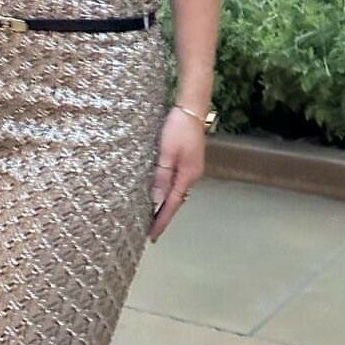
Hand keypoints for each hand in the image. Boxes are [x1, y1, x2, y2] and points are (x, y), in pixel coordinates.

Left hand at [148, 105, 205, 242]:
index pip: (172, 204)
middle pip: (177, 200)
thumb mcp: (166, 152)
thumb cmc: (178, 128)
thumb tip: (157, 200)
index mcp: (187, 175)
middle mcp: (193, 174)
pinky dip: (170, 191)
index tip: (153, 236)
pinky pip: (179, 182)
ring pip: (178, 192)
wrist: (192, 109)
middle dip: (164, 215)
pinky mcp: (190, 161)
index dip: (162, 220)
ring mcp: (193, 167)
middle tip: (151, 230)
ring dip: (167, 204)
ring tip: (154, 215)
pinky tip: (163, 192)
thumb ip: (162, 176)